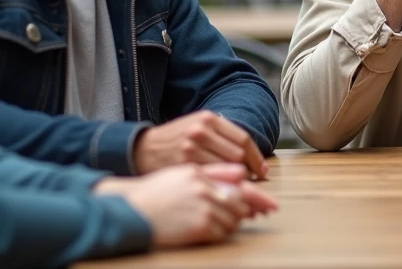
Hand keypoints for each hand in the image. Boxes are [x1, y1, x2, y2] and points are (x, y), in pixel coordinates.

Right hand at [95, 163, 277, 247]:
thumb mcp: (185, 173)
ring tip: (222, 221)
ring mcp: (202, 207)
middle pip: (239, 201)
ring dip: (233, 222)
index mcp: (201, 171)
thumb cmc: (157, 191)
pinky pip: (223, 232)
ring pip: (233, 218)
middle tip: (253, 215)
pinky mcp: (198, 227)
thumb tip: (243, 173)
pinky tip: (213, 229)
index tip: (269, 204)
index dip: (257, 194)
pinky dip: (222, 232)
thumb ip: (215, 171)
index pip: (239, 179)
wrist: (132, 210)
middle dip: (246, 210)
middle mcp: (203, 187)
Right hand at [133, 111, 268, 177]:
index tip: (262, 170)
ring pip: (226, 167)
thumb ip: (222, 136)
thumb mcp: (199, 126)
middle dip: (246, 169)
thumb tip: (251, 155)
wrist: (145, 148)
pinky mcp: (184, 164)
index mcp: (209, 118)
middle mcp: (201, 130)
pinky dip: (219, 183)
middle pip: (237, 154)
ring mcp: (191, 147)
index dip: (256, 157)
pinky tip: (220, 187)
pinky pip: (211, 177)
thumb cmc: (178, 139)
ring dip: (234, 178)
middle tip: (249, 180)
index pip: (243, 139)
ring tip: (235, 184)